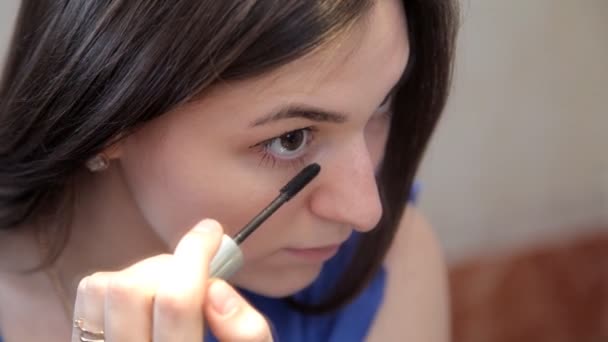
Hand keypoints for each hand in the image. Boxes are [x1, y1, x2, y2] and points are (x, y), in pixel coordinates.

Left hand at [70, 219, 272, 341]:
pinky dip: (119, 284)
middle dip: (171, 265)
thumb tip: (215, 287)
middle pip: (131, 290)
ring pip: (103, 289)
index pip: (175, 302)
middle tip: (196, 272)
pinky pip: (89, 298)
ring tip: (169, 287)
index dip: (195, 253)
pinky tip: (145, 300)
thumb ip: (247, 332)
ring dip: (142, 274)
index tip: (212, 232)